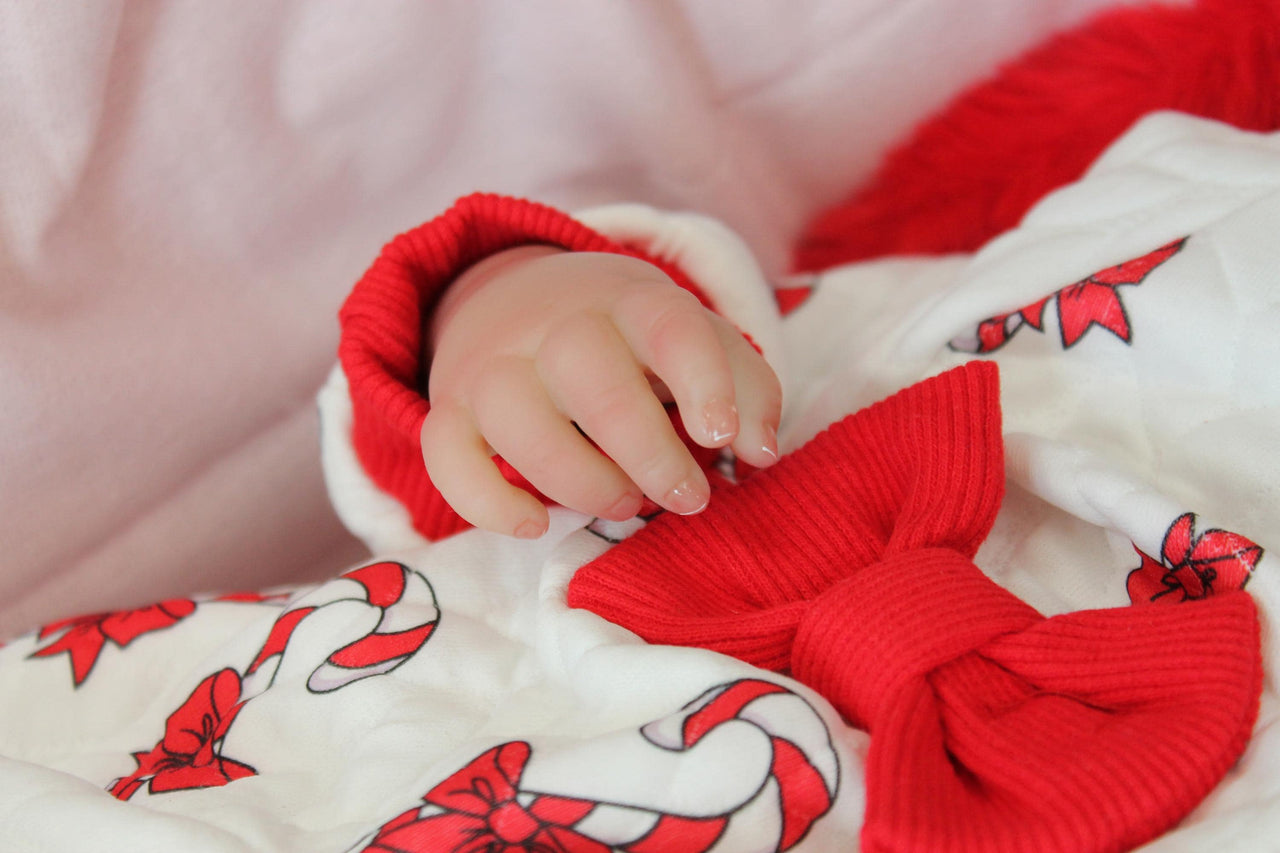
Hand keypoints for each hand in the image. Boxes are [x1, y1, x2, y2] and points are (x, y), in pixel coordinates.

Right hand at [421, 246, 781, 537]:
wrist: (513, 299)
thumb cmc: (626, 339)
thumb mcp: (692, 341)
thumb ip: (745, 389)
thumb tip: (762, 453)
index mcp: (630, 302)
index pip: (670, 327)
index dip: (703, 382)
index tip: (719, 438)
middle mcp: (556, 326)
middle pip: (597, 385)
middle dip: (650, 456)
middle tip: (686, 498)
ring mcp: (494, 367)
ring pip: (524, 428)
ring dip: (583, 485)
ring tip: (624, 502)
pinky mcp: (451, 411)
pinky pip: (449, 460)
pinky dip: (490, 503)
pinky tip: (535, 523)